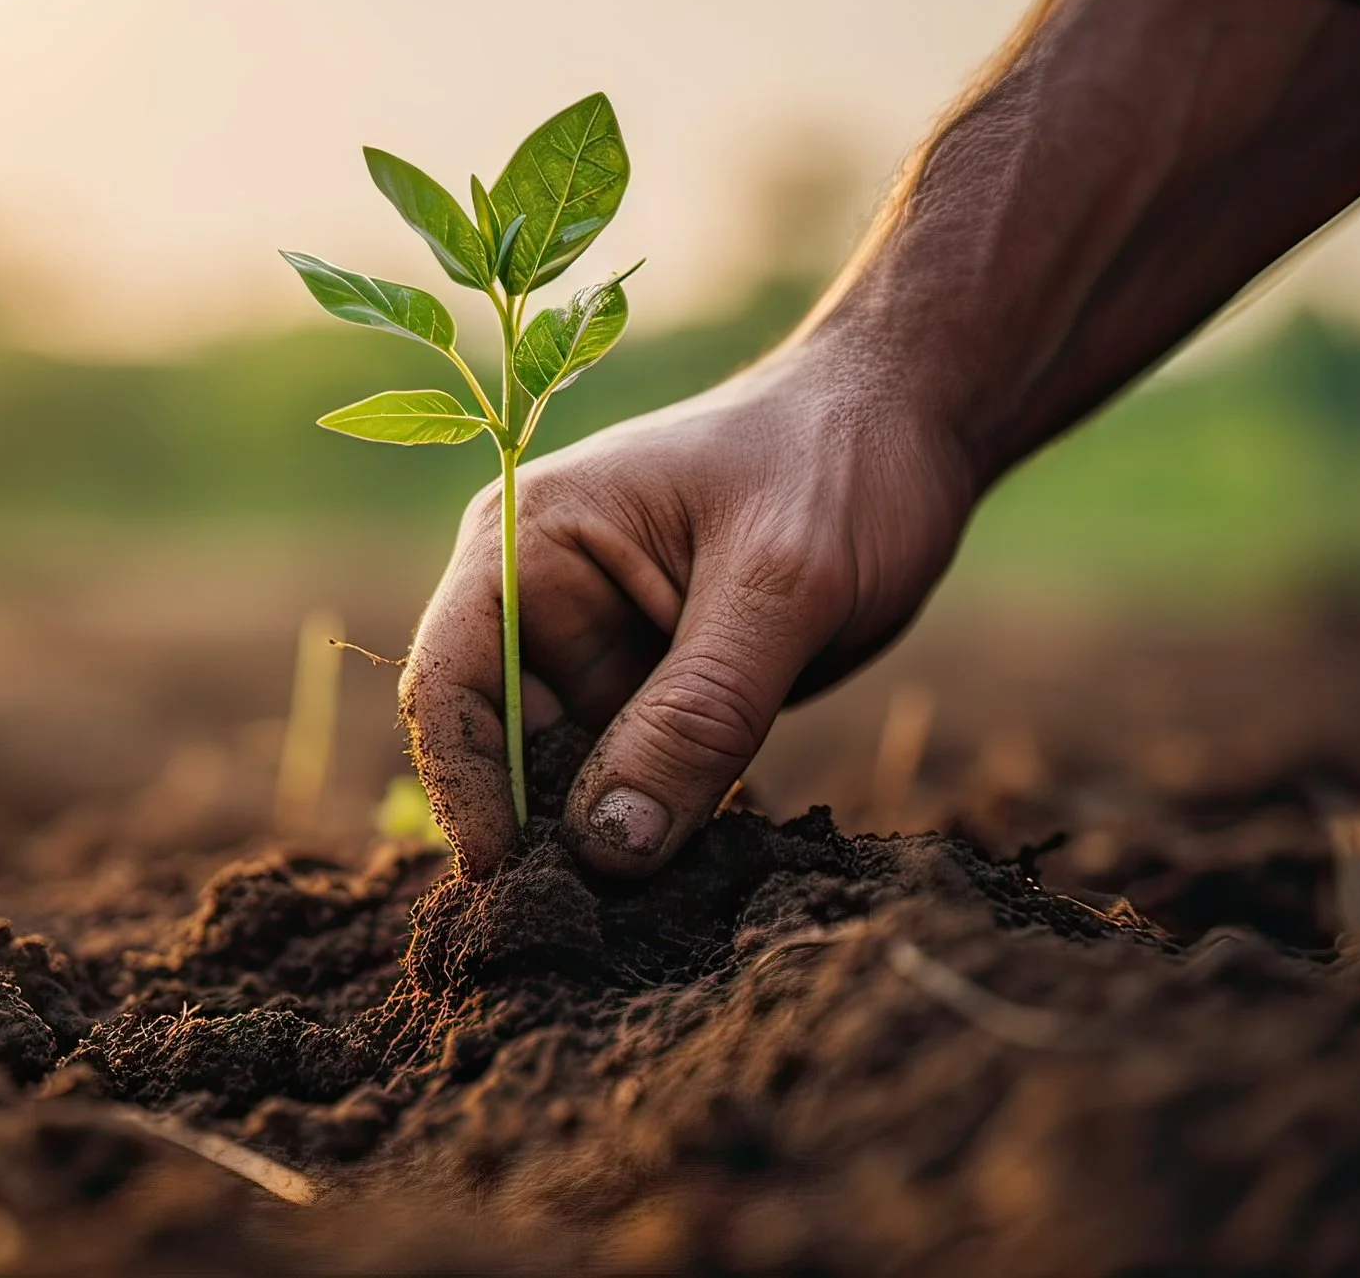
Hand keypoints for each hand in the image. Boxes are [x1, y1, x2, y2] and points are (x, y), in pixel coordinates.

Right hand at [400, 333, 974, 877]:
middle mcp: (540, 604)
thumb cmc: (838, 464)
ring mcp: (597, 654)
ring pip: (565, 783)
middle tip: (588, 933)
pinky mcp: (654, 697)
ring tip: (645, 923)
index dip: (464, 787)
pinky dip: (653, 835)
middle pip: (498, 749)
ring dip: (600, 849)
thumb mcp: (782, 587)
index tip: (510, 882)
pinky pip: (631, 786)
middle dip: (536, 839)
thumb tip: (608, 849)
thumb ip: (697, 714)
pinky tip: (687, 887)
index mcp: (528, 544)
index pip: (448, 682)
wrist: (911, 426)